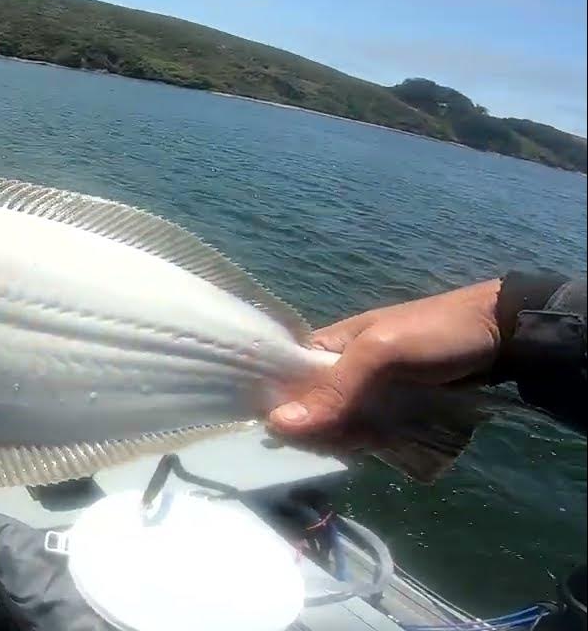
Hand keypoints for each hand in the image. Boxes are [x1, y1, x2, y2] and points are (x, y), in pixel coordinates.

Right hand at [268, 279, 501, 443]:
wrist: (502, 335)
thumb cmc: (434, 332)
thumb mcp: (379, 354)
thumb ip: (334, 390)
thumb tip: (276, 425)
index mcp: (326, 346)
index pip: (285, 382)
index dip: (282, 408)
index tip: (289, 435)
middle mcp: (340, 371)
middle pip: (311, 412)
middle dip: (323, 430)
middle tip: (353, 435)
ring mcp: (368, 393)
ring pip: (340, 427)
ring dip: (351, 439)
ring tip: (377, 437)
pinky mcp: (393, 411)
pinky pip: (367, 433)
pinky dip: (371, 443)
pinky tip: (383, 446)